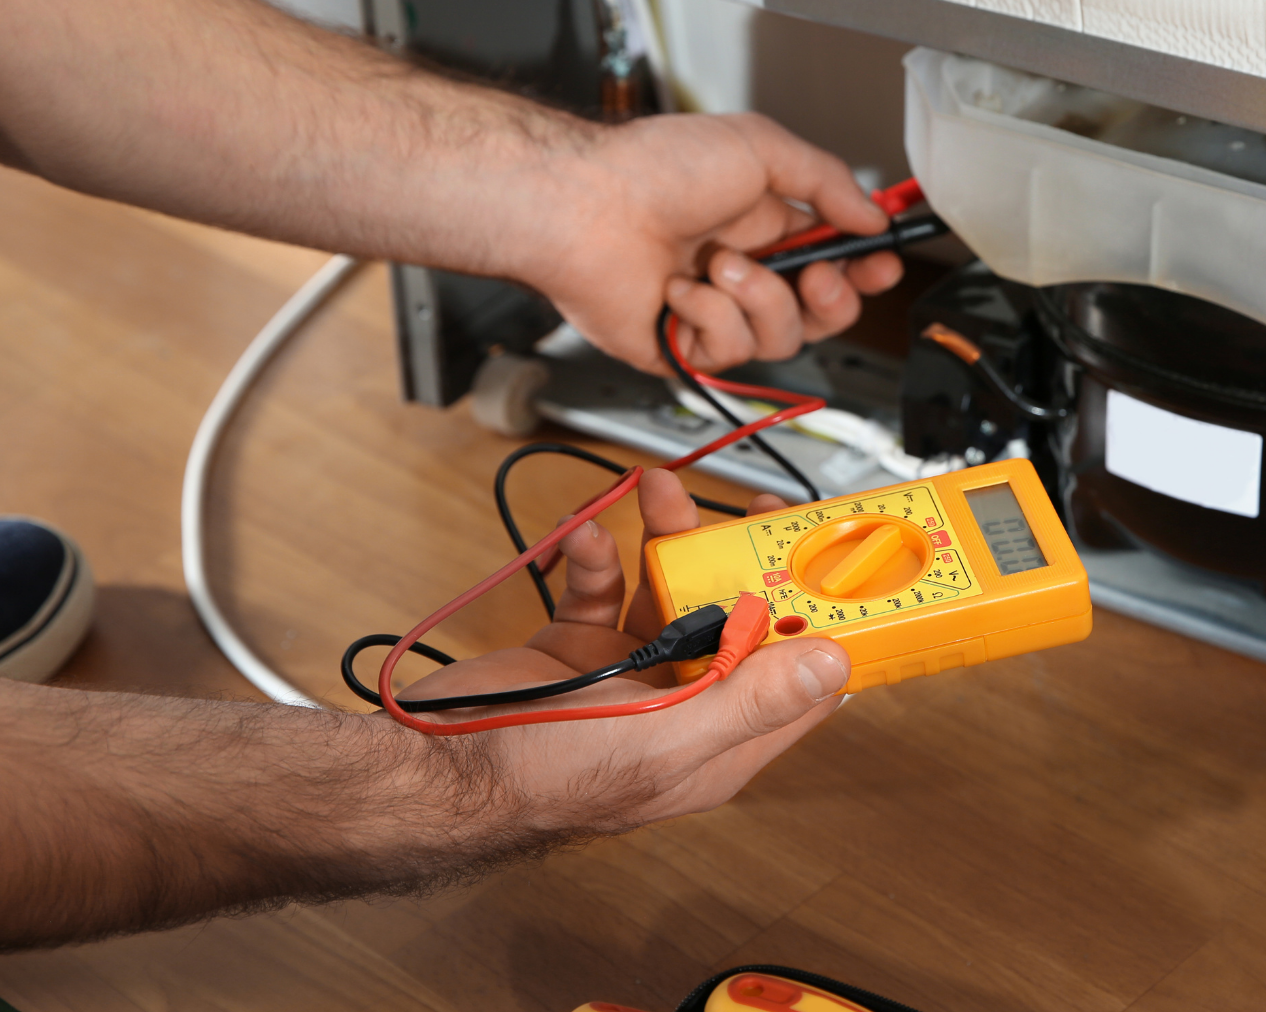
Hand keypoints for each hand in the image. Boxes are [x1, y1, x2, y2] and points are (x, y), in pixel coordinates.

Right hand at [396, 469, 849, 835]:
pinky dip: (596, 556)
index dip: (820, 624)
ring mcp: (629, 675)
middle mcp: (681, 706)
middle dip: (740, 560)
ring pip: (672, 592)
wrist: (433, 766)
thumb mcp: (662, 738)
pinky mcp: (579, 648)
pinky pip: (604, 588)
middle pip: (736, 622)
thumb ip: (749, 700)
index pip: (797, 684)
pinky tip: (583, 540)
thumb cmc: (542, 775)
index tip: (829, 563)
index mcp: (718, 741)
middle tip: (747, 506)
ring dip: (667, 539)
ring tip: (658, 490)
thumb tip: (833, 666)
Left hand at [522, 113, 903, 372]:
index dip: (864, 268)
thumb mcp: (760, 147)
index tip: (882, 263)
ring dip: (758, 298)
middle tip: (816, 273)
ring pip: (781, 337)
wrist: (588, 206)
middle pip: (821, 313)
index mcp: (766, 224)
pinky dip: (708, 317)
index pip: (835, 260)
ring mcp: (713, 313)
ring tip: (718, 265)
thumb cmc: (654, 168)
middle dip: (831, 296)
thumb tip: (871, 214)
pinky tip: (679, 289)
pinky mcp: (684, 348)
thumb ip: (827, 181)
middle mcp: (744, 272)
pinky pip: (730, 353)